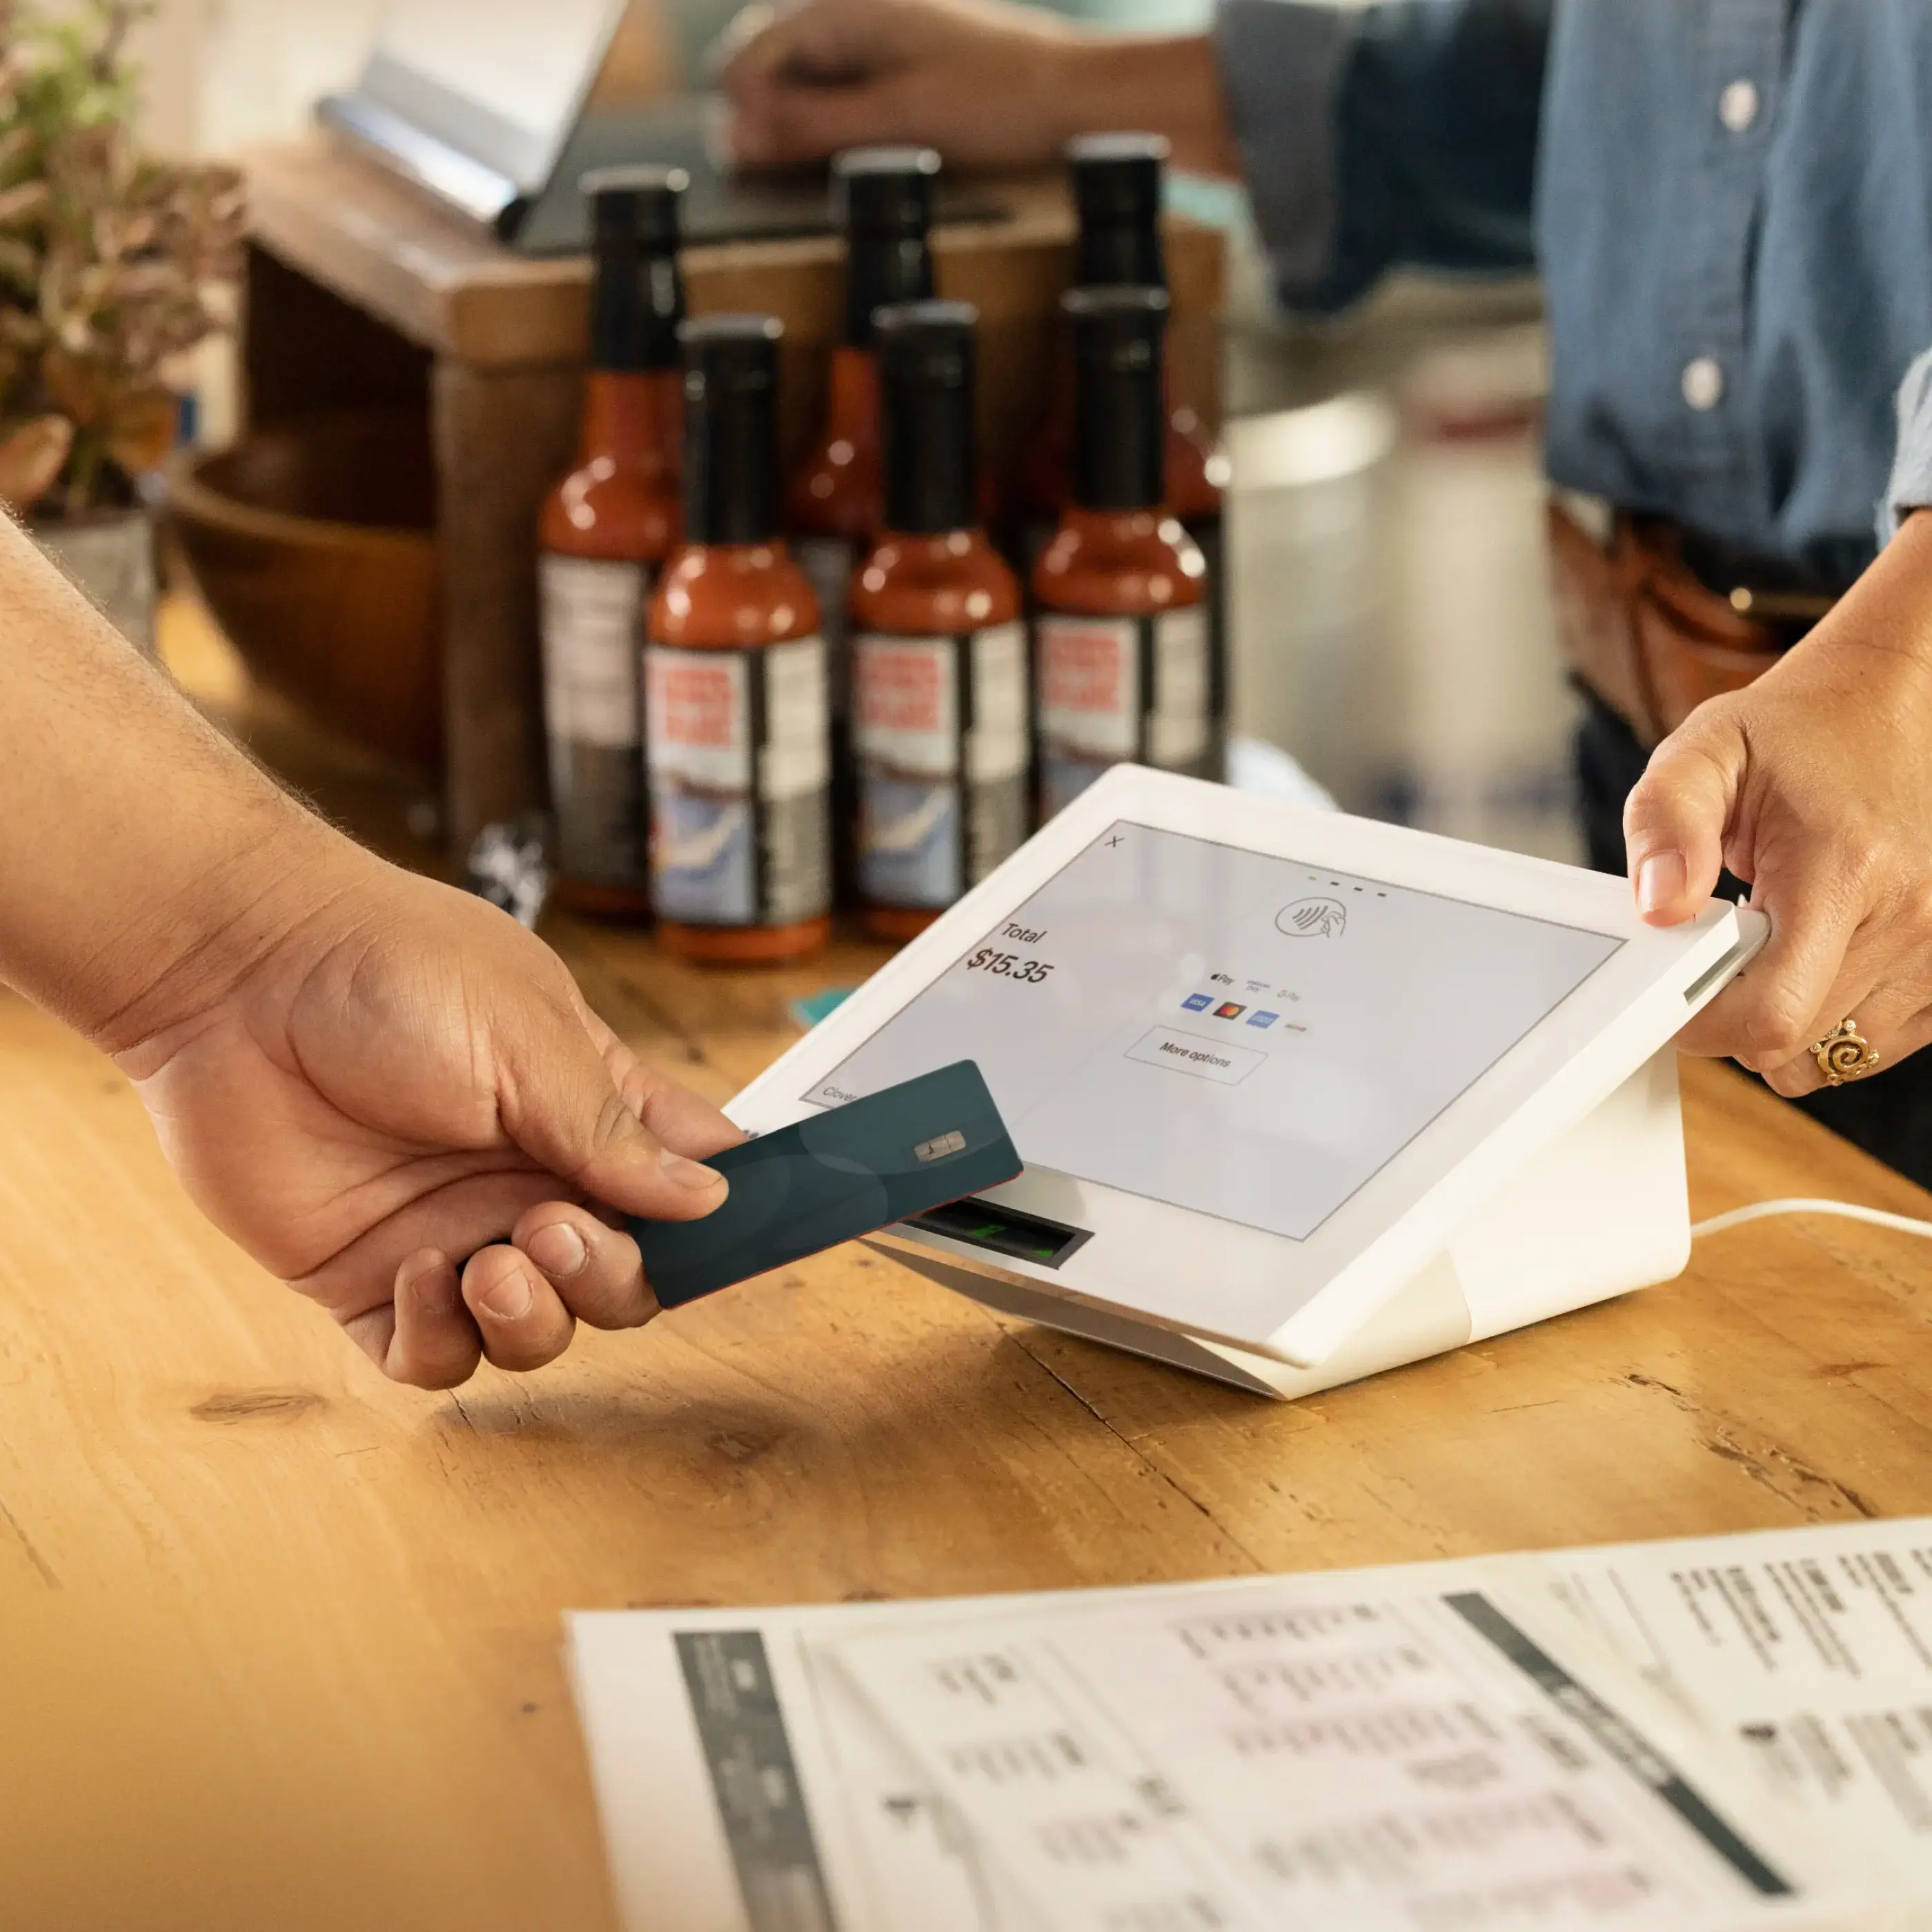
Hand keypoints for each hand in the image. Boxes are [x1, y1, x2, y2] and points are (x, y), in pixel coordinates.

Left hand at [112, 846, 742, 1387]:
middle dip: (612, 1276)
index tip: (737, 1239)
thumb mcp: (526, 1037)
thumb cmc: (391, 971)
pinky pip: (435, 1357)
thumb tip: (711, 1198)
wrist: (235, 976)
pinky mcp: (372, 1280)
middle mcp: (531, 1180)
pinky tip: (418, 1274)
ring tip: (492, 1260)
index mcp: (588, 1110)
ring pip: (540, 1333)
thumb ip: (613, 1129)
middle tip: (554, 1227)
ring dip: (536, 1320)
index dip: (718, 1219)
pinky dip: (442, 1338)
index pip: (683, 1182)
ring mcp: (454, 1232)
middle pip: (622, 1281)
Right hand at [715, 0, 1234, 174]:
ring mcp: (877, 33)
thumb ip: (810, 127)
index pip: (742, 64)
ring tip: (840, 168)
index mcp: (841, 6)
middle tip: (797, 181)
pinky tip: (866, 156)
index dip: (743, 123)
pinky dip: (841, 126)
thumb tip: (733, 138)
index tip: (761, 174)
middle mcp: (852, 9)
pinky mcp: (902, 61)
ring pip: (806, 85)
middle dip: (770, 124)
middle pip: (768, 71)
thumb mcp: (896, 124)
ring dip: (805, 129)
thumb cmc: (998, 102)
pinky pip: (845, 92)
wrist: (1079, 95)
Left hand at [1624, 511, 1931, 1096]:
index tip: (1676, 983)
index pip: (1769, 1015)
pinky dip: (1833, 1017)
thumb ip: (1666, 824)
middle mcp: (1911, 917)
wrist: (1895, 704)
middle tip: (1724, 943)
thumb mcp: (1705, 750)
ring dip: (1786, 1018)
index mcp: (1845, 868)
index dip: (1702, 1021)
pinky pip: (1875, 1044)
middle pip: (1794, 1044)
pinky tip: (1818, 954)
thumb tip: (1657, 907)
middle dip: (1735, 1012)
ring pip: (1833, 1056)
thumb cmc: (1798, 730)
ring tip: (1776, 940)